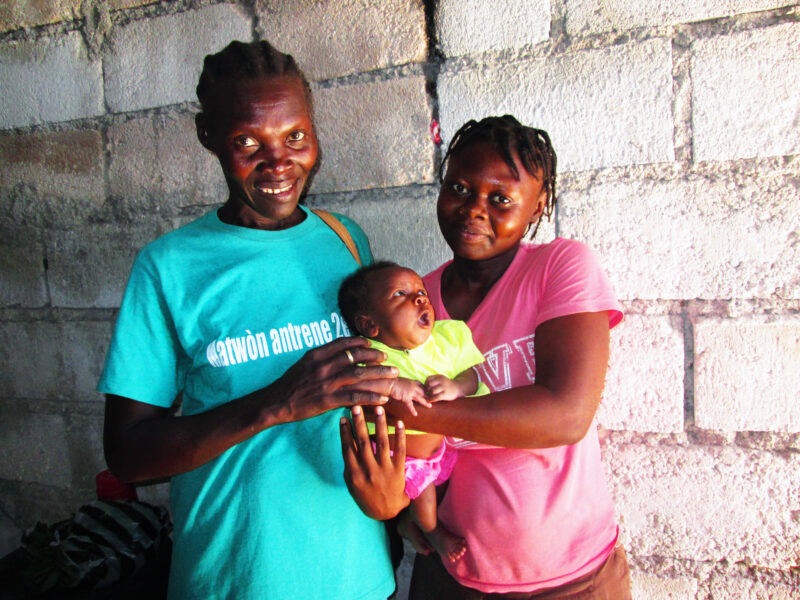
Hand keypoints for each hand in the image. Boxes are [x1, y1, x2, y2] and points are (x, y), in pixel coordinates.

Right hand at [269, 337, 397, 422]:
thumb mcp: (304, 362)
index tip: (371, 344)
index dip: (360, 343)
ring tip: (393, 375)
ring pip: (360, 376)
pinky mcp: (328, 400)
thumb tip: (339, 351)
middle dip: (375, 357)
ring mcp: (327, 383)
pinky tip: (383, 398)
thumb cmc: (289, 383)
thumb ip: (322, 356)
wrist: (276, 402)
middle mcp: (324, 366)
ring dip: (380, 374)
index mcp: (317, 354)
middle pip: (356, 358)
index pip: (344, 343)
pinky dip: (371, 397)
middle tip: (386, 358)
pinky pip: (355, 397)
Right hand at [340, 405, 408, 519]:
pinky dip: (400, 436)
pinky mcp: (398, 470)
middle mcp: (369, 471)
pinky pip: (400, 450)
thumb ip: (349, 464)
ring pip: (382, 443)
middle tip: (357, 407)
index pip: (348, 449)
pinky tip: (399, 422)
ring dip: (380, 424)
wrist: (385, 511)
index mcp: (355, 474)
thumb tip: (346, 442)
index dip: (345, 433)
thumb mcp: (352, 483)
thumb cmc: (365, 495)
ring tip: (379, 408)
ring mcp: (385, 470)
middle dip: (360, 423)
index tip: (343, 418)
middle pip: (364, 443)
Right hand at [390, 377, 431, 415]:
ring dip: (425, 402)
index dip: (426, 389)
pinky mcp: (405, 397)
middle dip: (428, 396)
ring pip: (420, 398)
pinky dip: (412, 410)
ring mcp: (410, 392)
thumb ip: (409, 384)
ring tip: (430, 406)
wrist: (390, 383)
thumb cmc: (395, 382)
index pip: (422, 386)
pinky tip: (415, 414)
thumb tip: (410, 387)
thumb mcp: (404, 381)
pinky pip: (410, 404)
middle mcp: (413, 386)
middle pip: (423, 392)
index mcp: (413, 382)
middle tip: (433, 400)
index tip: (430, 393)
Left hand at [425, 374, 459, 400]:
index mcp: (439, 376)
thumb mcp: (441, 379)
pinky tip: (430, 400)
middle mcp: (441, 381)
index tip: (426, 388)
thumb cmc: (447, 385)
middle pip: (429, 385)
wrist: (458, 388)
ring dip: (429, 395)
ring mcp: (444, 387)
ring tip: (429, 396)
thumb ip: (434, 380)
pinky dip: (432, 399)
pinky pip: (436, 397)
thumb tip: (422, 386)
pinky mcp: (445, 394)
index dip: (425, 384)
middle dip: (426, 389)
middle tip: (426, 393)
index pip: (428, 379)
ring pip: (432, 391)